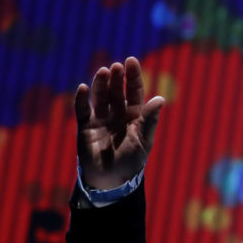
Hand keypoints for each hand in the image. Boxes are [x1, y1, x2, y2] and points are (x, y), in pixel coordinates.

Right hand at [74, 57, 163, 189]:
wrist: (111, 181)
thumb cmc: (132, 162)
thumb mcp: (144, 140)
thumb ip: (150, 120)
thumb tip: (161, 98)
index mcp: (135, 116)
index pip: (134, 92)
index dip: (133, 77)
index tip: (131, 61)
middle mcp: (117, 114)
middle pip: (117, 91)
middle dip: (117, 78)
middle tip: (117, 66)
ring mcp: (100, 119)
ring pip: (100, 96)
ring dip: (101, 84)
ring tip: (103, 71)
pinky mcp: (85, 127)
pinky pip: (82, 110)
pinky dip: (81, 99)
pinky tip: (83, 88)